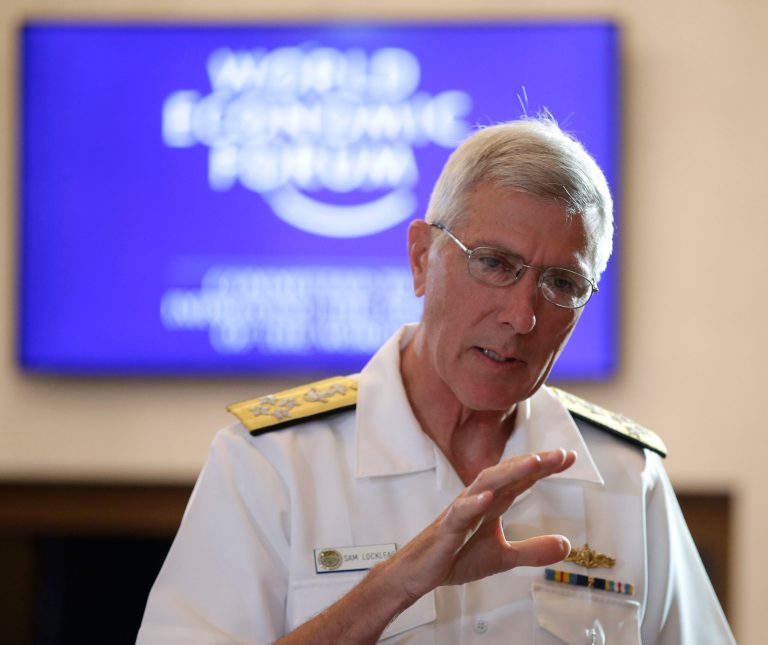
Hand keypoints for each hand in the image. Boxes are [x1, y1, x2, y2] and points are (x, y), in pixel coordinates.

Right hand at [381, 449, 575, 602]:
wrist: (420, 572)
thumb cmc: (457, 556)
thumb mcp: (503, 558)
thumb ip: (533, 551)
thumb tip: (567, 545)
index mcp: (492, 502)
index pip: (521, 480)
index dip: (544, 467)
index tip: (569, 457)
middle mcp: (478, 499)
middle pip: (508, 474)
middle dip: (534, 463)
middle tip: (560, 454)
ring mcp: (462, 510)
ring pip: (487, 484)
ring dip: (510, 472)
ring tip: (533, 463)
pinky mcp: (447, 528)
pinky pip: (461, 512)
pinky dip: (474, 503)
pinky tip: (488, 497)